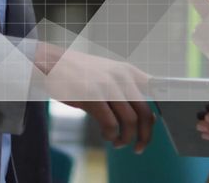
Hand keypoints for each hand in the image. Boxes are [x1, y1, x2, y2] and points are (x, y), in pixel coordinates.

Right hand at [34, 45, 154, 152]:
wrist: (51, 62)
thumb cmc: (79, 73)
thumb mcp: (108, 74)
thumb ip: (125, 90)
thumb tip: (145, 116)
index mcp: (129, 71)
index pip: (156, 91)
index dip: (157, 110)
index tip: (152, 127)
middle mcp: (122, 77)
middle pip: (145, 112)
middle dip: (145, 135)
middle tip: (139, 147)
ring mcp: (108, 86)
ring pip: (130, 121)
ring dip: (125, 138)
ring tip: (118, 142)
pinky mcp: (93, 97)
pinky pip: (110, 124)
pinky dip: (111, 135)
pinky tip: (106, 136)